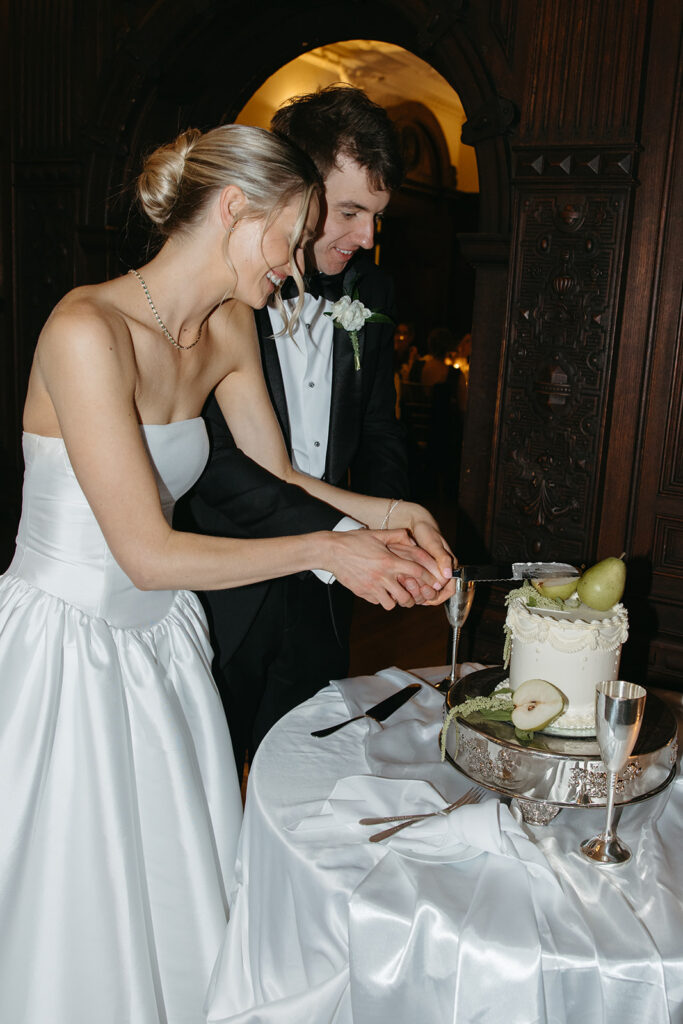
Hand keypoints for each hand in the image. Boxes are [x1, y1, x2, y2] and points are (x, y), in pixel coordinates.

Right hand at [328, 528, 448, 609]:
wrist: (331, 551)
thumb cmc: (354, 541)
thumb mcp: (377, 534)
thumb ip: (397, 535)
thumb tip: (412, 540)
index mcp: (389, 561)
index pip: (416, 572)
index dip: (428, 578)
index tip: (433, 582)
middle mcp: (382, 576)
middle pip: (406, 596)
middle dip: (413, 597)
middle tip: (413, 594)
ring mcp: (371, 586)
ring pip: (391, 604)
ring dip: (396, 600)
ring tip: (396, 594)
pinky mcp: (362, 592)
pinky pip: (377, 602)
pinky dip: (381, 599)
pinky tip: (380, 591)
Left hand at [387, 503, 456, 605]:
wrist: (415, 524)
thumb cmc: (426, 531)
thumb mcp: (433, 544)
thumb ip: (442, 558)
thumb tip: (448, 575)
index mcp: (450, 567)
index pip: (450, 589)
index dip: (439, 594)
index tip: (426, 593)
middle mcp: (442, 572)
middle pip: (437, 594)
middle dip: (426, 596)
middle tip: (414, 591)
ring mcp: (431, 573)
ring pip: (426, 592)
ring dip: (417, 592)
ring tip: (406, 584)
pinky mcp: (420, 573)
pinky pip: (418, 586)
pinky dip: (411, 587)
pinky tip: (402, 583)